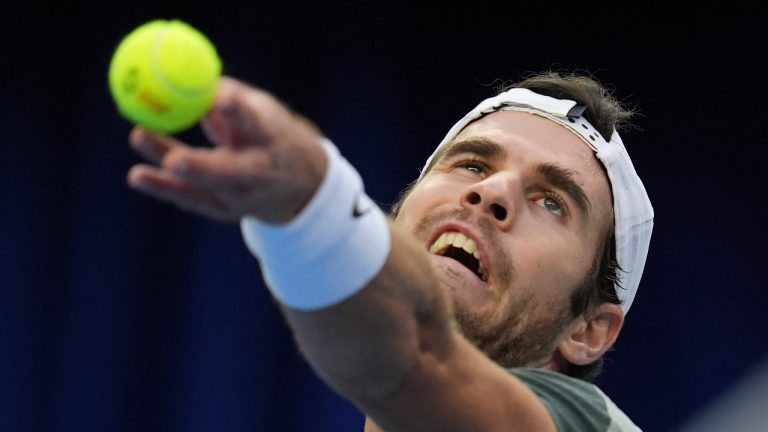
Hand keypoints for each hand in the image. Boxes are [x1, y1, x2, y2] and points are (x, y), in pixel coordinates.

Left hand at [126, 76, 327, 222]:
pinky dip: (165, 187)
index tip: (220, 99)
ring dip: (169, 182)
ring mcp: (243, 197)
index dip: (237, 111)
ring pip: (204, 190)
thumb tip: (190, 80)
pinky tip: (141, 177)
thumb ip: (227, 97)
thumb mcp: (261, 110)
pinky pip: (192, 199)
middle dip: (202, 169)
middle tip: (174, 161)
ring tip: (136, 174)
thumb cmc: (270, 133)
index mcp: (271, 138)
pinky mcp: (225, 210)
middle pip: (230, 172)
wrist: (300, 182)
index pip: (254, 122)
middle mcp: (260, 172)